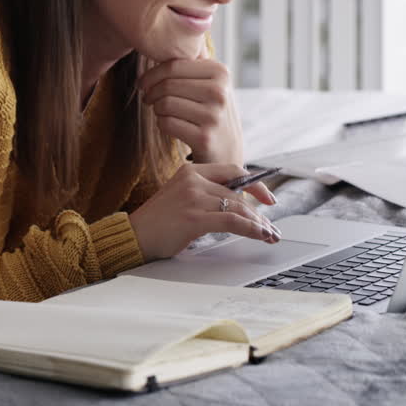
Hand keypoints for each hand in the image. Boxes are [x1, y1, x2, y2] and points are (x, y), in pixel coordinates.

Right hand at [128, 162, 279, 260]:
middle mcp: (193, 180)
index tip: (268, 198)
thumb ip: (205, 194)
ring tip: (268, 234)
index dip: (255, 184)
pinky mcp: (194, 217)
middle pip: (238, 193)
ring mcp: (193, 197)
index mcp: (191, 171)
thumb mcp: (182, 197)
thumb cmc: (158, 222)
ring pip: (238, 207)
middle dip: (259, 213)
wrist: (133, 235)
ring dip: (258, 223)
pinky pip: (232, 221)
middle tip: (271, 227)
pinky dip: (251, 229)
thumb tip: (239, 204)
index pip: (233, 170)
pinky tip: (260, 235)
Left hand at [138, 56, 242, 164]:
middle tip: (148, 99)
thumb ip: (188, 66)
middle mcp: (219, 92)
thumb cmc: (210, 111)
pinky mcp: (203, 137)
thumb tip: (155, 46)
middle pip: (167, 85)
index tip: (142, 84)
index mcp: (220, 72)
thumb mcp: (209, 83)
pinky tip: (170, 125)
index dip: (151, 74)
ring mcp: (213, 115)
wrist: (228, 149)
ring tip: (161, 112)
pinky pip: (166, 123)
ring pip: (164, 103)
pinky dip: (161, 124)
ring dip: (156, 109)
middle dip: (150, 93)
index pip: (173, 65)